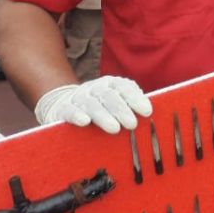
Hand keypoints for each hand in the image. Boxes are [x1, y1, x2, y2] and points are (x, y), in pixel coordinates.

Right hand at [34, 77, 152, 134]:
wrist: (63, 103)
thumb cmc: (99, 106)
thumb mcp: (116, 102)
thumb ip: (131, 105)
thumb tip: (150, 114)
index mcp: (111, 84)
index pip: (125, 88)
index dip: (136, 98)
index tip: (147, 111)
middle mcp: (95, 88)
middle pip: (110, 97)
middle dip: (122, 110)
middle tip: (133, 124)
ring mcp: (79, 97)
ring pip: (92, 104)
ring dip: (104, 116)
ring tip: (115, 129)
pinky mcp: (63, 109)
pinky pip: (70, 111)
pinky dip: (77, 115)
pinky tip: (84, 122)